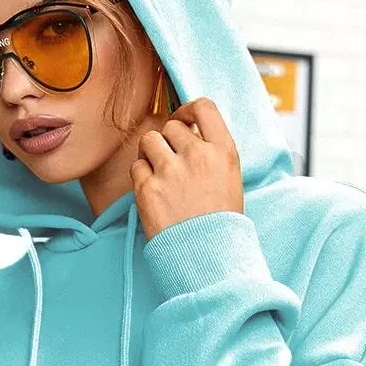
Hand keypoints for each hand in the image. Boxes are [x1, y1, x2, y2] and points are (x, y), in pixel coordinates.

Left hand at [129, 97, 244, 241]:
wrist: (207, 259)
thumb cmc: (220, 224)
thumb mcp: (229, 181)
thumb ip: (211, 154)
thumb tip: (187, 133)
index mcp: (223, 151)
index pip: (203, 107)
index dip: (188, 110)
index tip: (183, 120)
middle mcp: (197, 155)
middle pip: (171, 126)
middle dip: (168, 141)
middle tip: (171, 163)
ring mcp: (171, 171)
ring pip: (149, 140)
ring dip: (151, 154)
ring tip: (160, 176)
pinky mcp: (148, 189)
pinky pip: (136, 166)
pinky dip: (141, 177)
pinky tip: (153, 193)